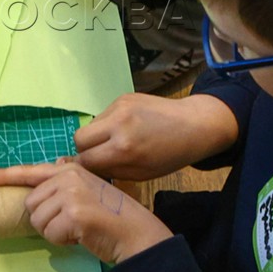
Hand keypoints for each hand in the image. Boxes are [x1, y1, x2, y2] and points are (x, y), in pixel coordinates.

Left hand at [0, 161, 170, 264]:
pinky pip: (51, 234)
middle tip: (72, 222)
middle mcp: (68, 176)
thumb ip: (68, 179)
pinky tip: (82, 236)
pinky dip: (63, 241)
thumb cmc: (112, 216)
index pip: (31, 171)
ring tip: (78, 228)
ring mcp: (70, 194)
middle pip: (31, 204)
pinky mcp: (73, 214)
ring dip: (54, 232)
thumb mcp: (90, 188)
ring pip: (38, 221)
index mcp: (70, 169)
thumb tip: (52, 165)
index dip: (6, 176)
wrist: (136, 233)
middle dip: (46, 219)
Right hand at [73, 93, 241, 183]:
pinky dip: (108, 124)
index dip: (85, 167)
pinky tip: (126, 128)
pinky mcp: (122, 97)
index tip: (90, 170)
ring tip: (115, 141)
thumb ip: (111, 171)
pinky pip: (102, 115)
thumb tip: (87, 169)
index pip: (84, 160)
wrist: (194, 125)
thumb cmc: (170, 156)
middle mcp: (117, 125)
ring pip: (89, 125)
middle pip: (78, 139)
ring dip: (96, 136)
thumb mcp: (141, 174)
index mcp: (123, 149)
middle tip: (99, 155)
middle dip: (85, 150)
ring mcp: (119, 107)